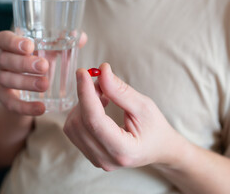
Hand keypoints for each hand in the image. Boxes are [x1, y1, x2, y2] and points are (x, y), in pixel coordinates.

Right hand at [0, 30, 87, 115]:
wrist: (27, 91)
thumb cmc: (38, 62)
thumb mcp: (49, 51)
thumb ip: (62, 42)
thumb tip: (81, 37)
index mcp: (8, 45)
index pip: (2, 39)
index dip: (13, 42)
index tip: (30, 46)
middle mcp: (0, 61)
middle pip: (4, 59)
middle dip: (24, 63)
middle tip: (44, 66)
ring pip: (6, 80)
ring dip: (26, 83)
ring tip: (45, 85)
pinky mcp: (3, 98)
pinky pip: (10, 103)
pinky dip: (25, 107)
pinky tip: (41, 108)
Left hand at [63, 63, 180, 170]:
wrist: (159, 149)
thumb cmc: (155, 128)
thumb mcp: (144, 106)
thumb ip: (120, 90)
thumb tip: (101, 71)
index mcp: (123, 150)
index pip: (94, 120)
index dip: (85, 93)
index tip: (82, 73)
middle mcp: (106, 160)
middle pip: (80, 122)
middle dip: (85, 97)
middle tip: (100, 82)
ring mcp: (96, 160)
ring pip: (72, 126)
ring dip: (82, 104)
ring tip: (102, 96)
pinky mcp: (89, 154)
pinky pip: (73, 131)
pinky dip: (80, 113)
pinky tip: (97, 107)